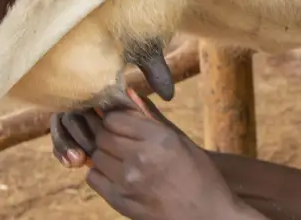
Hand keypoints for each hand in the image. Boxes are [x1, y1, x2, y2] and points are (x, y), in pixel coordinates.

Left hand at [50, 90, 250, 219]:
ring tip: (121, 156)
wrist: (207, 217)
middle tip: (119, 137)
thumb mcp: (181, 141)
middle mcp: (141, 159)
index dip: (115, 117)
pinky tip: (116, 172)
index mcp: (160, 140)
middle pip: (102, 135)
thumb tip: (128, 93)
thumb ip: (152, 117)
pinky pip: (93, 177)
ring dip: (103, 152)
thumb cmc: (200, 176)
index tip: (121, 120)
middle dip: (106, 132)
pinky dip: (100, 171)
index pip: (114, 118)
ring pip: (95, 155)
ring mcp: (128, 182)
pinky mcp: (120, 201)